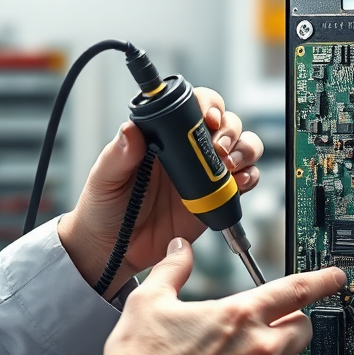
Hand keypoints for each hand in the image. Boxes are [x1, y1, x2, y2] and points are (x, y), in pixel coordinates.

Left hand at [58, 88, 263, 294]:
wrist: (114, 248)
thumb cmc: (104, 207)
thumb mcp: (105, 178)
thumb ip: (118, 155)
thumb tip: (130, 130)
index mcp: (165, 138)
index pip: (194, 107)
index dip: (208, 105)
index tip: (208, 117)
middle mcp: (190, 151)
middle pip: (226, 124)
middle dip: (230, 130)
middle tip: (219, 147)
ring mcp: (206, 174)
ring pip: (242, 148)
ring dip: (244, 151)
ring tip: (230, 166)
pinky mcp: (216, 199)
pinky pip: (244, 181)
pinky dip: (249, 178)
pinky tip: (238, 183)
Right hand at [105, 238, 344, 354]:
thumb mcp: (148, 303)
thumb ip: (171, 271)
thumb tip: (178, 249)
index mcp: (240, 317)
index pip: (297, 290)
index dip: (322, 280)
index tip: (337, 278)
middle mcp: (261, 352)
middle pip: (303, 330)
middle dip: (291, 327)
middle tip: (265, 332)